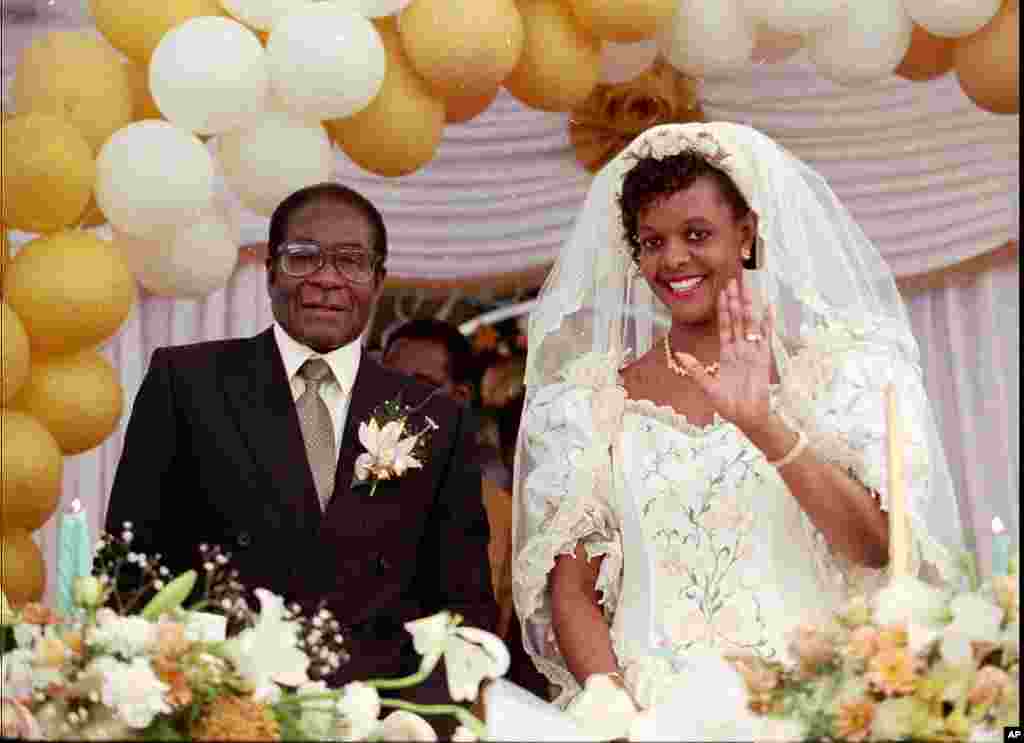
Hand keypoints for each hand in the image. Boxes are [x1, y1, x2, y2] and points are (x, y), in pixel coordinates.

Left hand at [674, 276, 773, 431]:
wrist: (748, 418)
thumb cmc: (729, 405)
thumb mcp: (708, 387)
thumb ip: (696, 370)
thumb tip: (680, 354)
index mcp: (726, 354)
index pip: (724, 326)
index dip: (723, 309)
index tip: (721, 292)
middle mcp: (740, 349)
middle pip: (737, 320)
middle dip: (735, 300)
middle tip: (733, 280)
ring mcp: (752, 353)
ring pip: (750, 324)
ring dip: (748, 307)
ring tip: (747, 289)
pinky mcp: (763, 359)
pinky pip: (766, 338)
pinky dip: (768, 322)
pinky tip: (769, 307)